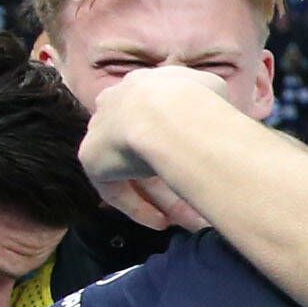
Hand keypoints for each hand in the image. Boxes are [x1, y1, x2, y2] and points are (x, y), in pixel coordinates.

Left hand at [76, 66, 224, 233]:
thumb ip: (207, 97)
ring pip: (134, 171)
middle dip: (171, 174)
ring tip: (186, 222)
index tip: (193, 158)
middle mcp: (118, 103)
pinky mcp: (92, 158)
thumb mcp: (214, 88)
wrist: (169, 114)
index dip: (175, 139)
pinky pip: (116, 187)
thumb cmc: (199, 101)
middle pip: (144, 145)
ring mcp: (101, 130)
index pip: (155, 113)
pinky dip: (138, 206)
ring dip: (162, 198)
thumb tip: (215, 111)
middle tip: (195, 196)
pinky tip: (160, 222)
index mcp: (143, 84)